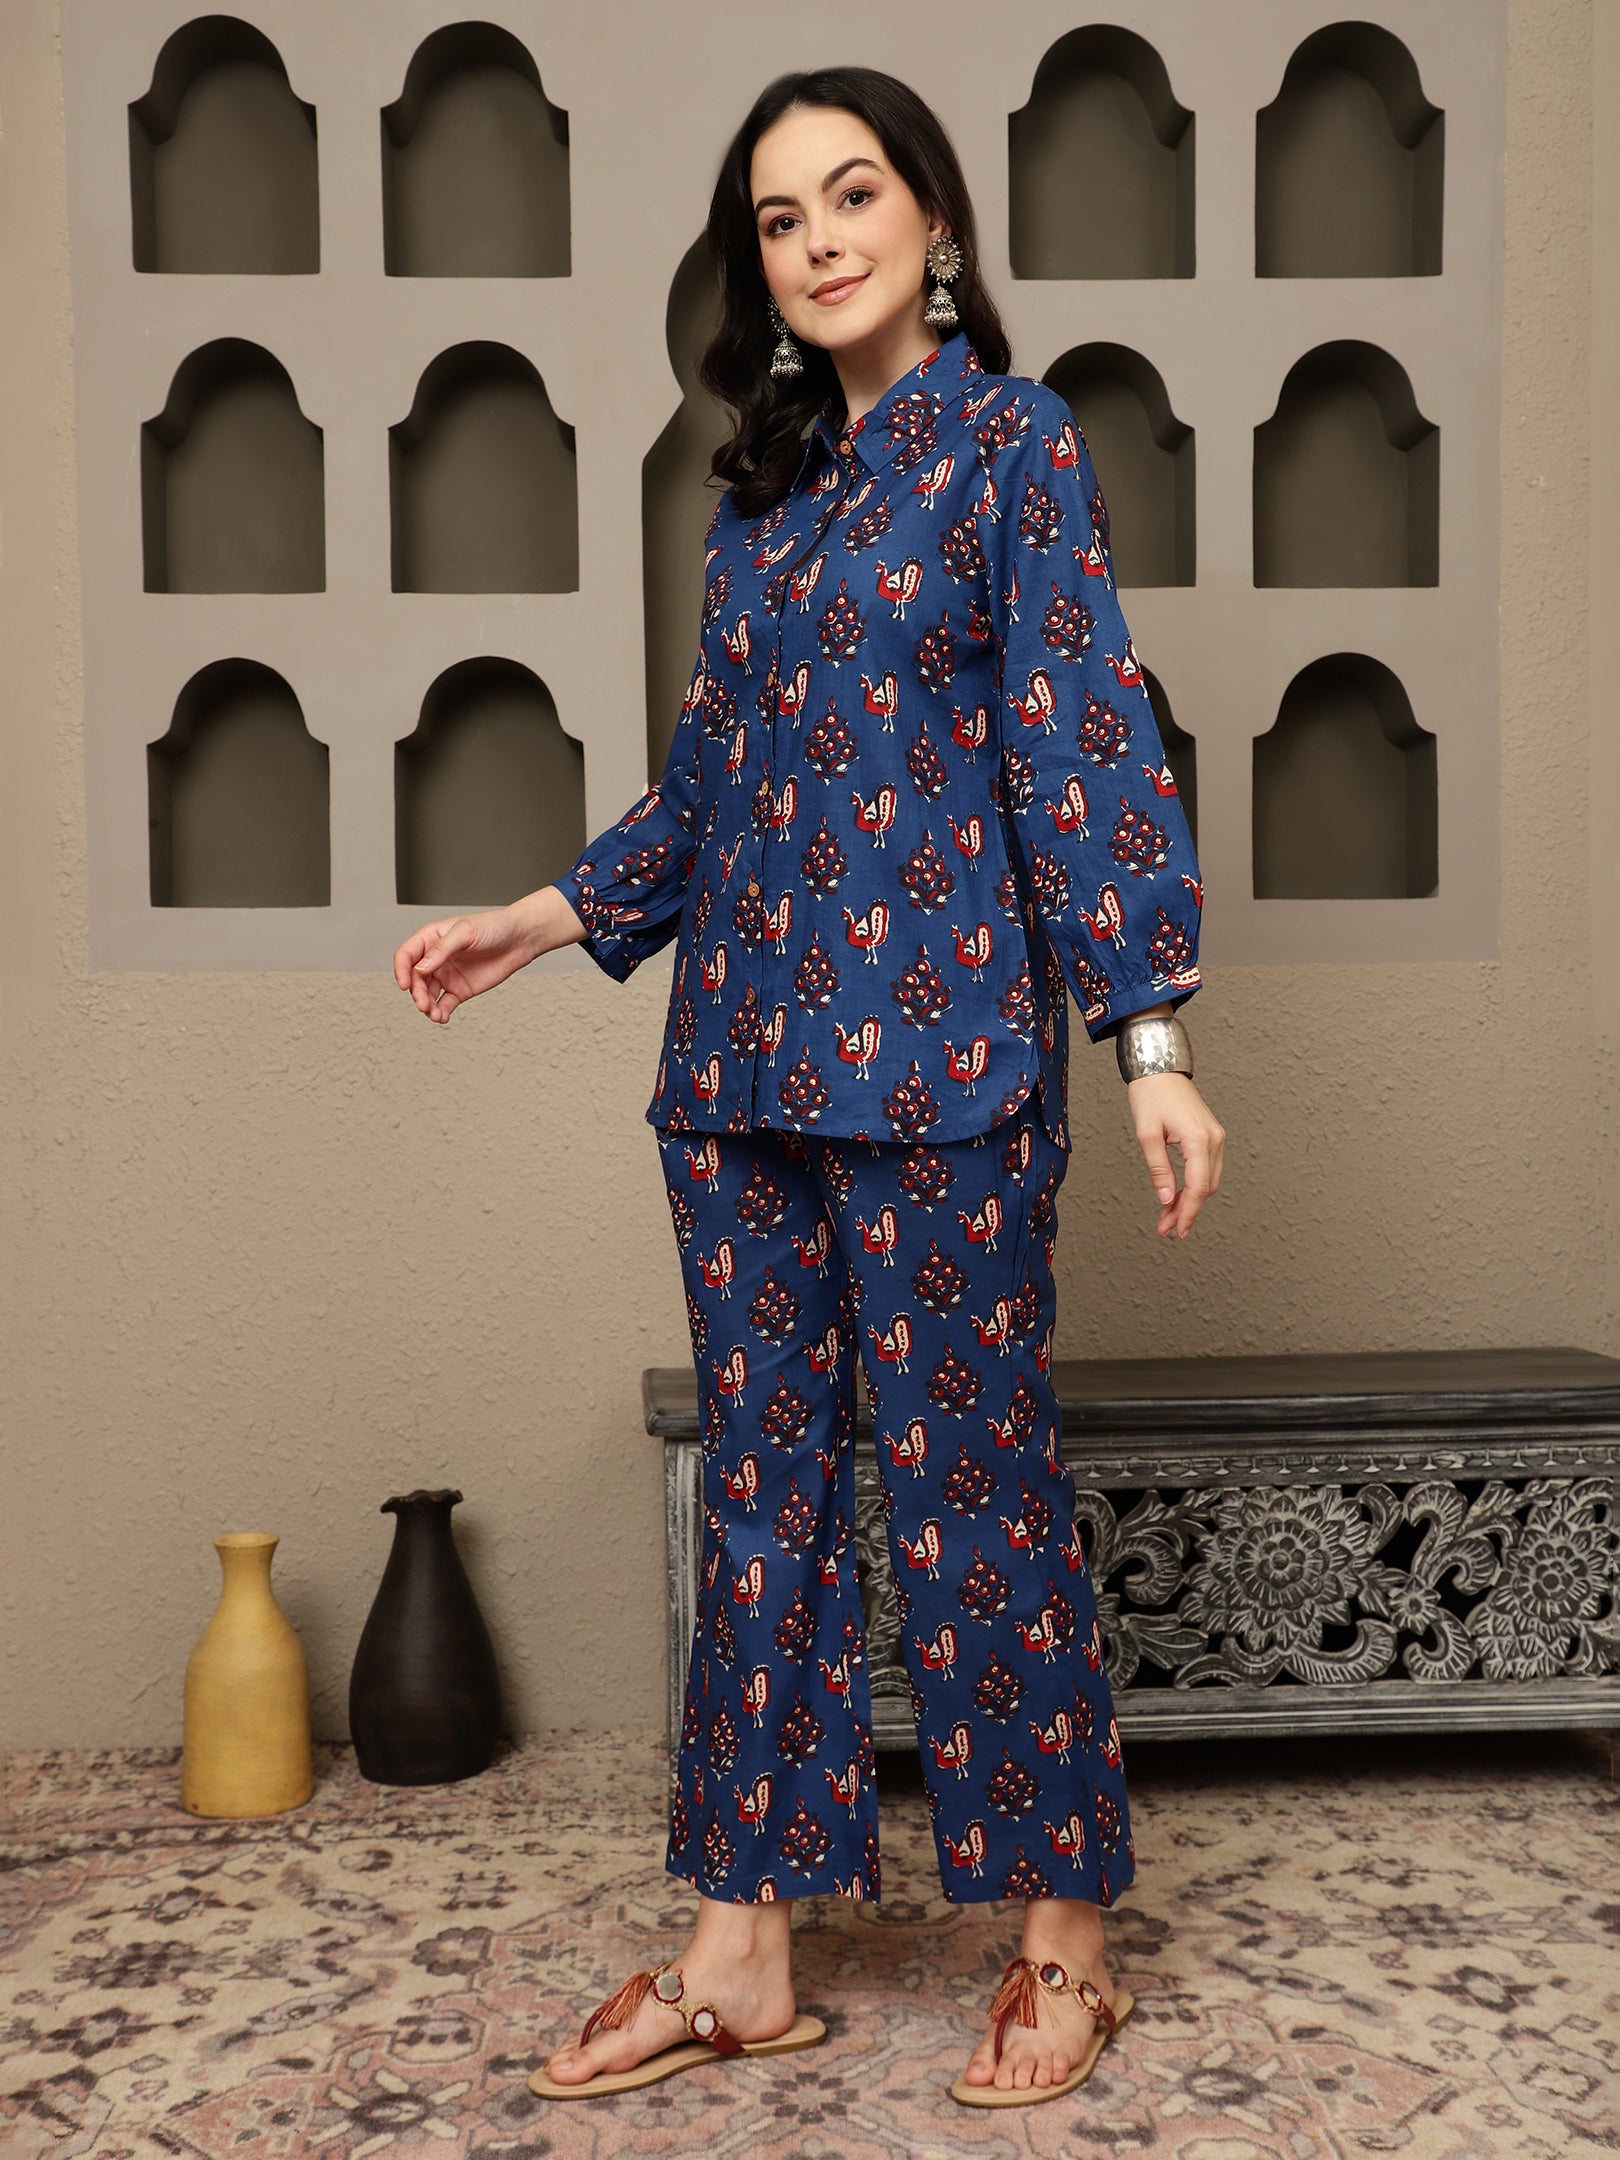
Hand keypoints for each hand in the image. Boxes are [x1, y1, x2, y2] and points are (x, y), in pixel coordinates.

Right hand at [393, 887, 582, 1022]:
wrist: (519, 940)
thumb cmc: (493, 927)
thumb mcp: (465, 932)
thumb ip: (441, 950)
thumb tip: (420, 969)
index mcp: (430, 939)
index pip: (406, 955)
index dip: (401, 970)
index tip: (405, 984)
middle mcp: (435, 959)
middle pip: (415, 979)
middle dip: (417, 993)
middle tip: (423, 1004)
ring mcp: (446, 975)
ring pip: (427, 994)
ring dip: (427, 1006)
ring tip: (435, 1014)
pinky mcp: (460, 990)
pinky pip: (444, 1004)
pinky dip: (440, 1012)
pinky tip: (442, 1017)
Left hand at [1125, 1072, 1223, 1238]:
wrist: (1160, 1067)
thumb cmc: (1150, 1094)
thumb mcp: (1146, 1134)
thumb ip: (1158, 1169)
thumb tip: (1165, 1199)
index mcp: (1199, 1139)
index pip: (1198, 1188)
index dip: (1186, 1212)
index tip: (1175, 1230)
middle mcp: (1214, 1139)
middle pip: (1206, 1188)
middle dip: (1187, 1210)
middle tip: (1165, 1228)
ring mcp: (1216, 1137)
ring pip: (1209, 1181)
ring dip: (1191, 1201)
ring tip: (1168, 1216)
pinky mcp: (1211, 1136)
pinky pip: (1207, 1168)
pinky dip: (1194, 1185)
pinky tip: (1177, 1196)